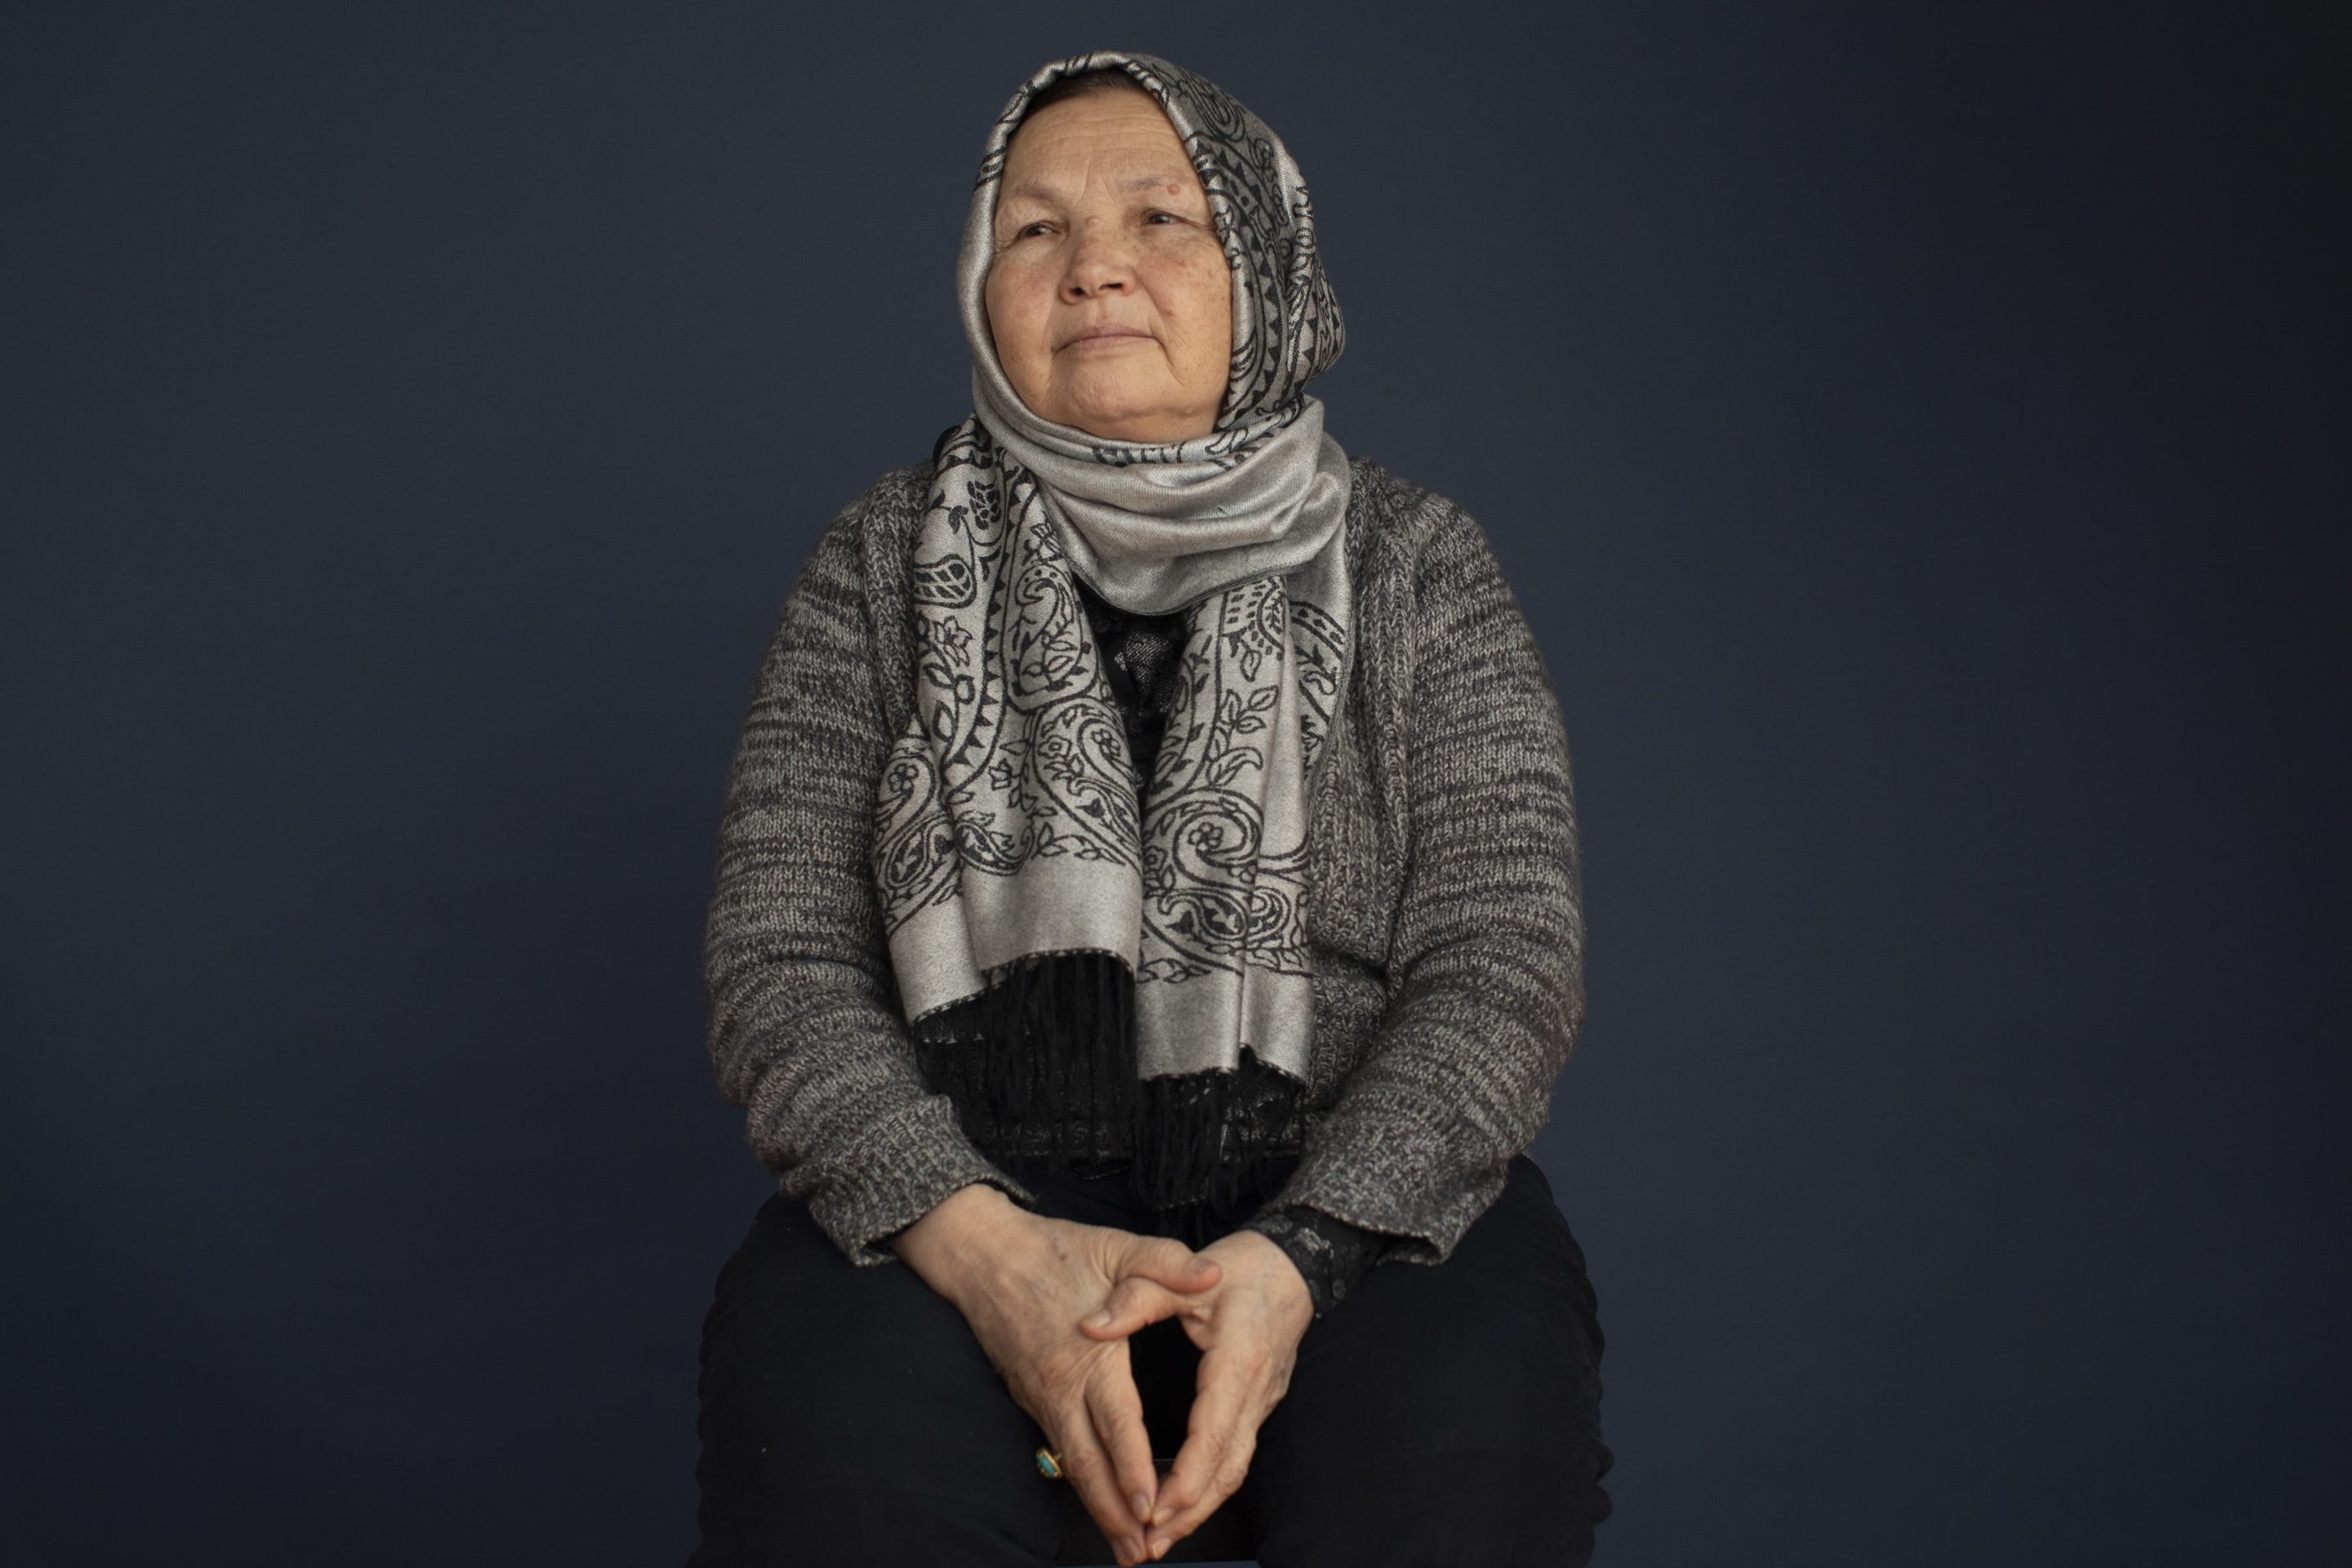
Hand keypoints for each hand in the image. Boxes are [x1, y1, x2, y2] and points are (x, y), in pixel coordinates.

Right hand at [898, 1190, 1224, 1566]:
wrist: (982, 1254)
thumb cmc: (1054, 1250)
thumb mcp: (1116, 1247)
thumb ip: (1166, 1263)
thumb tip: (1213, 1273)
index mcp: (1088, 1354)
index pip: (1115, 1421)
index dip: (1134, 1466)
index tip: (1153, 1505)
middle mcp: (1059, 1385)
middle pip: (1088, 1462)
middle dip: (1116, 1512)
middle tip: (1143, 1552)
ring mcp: (1041, 1397)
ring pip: (1072, 1464)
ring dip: (1098, 1507)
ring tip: (1126, 1548)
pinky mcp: (1031, 1398)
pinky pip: (1060, 1450)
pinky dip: (1083, 1482)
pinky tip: (1099, 1502)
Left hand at [1079, 1227, 1314, 1560]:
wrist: (1293, 1264)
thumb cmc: (1240, 1266)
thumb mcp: (1182, 1270)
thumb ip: (1135, 1298)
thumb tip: (1090, 1326)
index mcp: (1239, 1357)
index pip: (1214, 1430)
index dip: (1187, 1475)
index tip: (1155, 1506)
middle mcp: (1256, 1389)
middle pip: (1228, 1466)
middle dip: (1190, 1509)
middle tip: (1150, 1541)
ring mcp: (1262, 1401)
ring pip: (1236, 1468)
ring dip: (1200, 1506)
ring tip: (1161, 1536)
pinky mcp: (1259, 1404)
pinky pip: (1237, 1454)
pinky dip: (1210, 1485)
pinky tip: (1183, 1502)